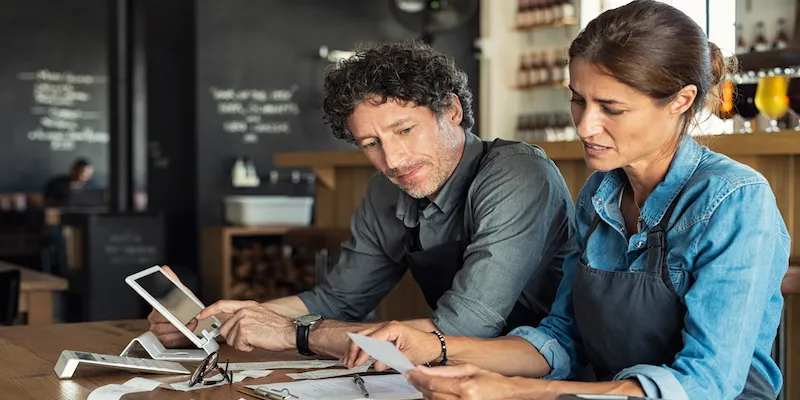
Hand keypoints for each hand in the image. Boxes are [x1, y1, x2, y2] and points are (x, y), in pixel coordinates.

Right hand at [147, 266, 194, 347]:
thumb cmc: (183, 306)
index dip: (163, 311)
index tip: (168, 313)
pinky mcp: (163, 341)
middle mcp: (154, 319)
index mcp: (156, 307)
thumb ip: (172, 281)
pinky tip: (186, 335)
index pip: (155, 308)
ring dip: (179, 331)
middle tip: (189, 319)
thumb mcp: (181, 292)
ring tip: (190, 326)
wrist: (189, 320)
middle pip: (161, 323)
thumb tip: (164, 269)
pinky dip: (179, 339)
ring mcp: (157, 331)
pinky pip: (169, 342)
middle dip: (176, 322)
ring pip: (164, 333)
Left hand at [196, 300, 294, 351]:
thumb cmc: (278, 327)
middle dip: (233, 337)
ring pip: (230, 339)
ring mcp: (243, 321)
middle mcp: (243, 311)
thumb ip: (244, 316)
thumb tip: (231, 325)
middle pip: (224, 329)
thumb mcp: (260, 314)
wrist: (290, 332)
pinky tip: (256, 342)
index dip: (208, 310)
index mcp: (247, 305)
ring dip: (242, 343)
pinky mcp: (244, 332)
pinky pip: (238, 346)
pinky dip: (247, 348)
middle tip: (247, 338)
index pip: (222, 305)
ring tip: (256, 338)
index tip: (200, 315)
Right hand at [341, 321, 440, 370]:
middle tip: (350, 363)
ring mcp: (385, 330)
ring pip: (362, 337)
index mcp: (392, 328)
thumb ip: (391, 360)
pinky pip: (367, 340)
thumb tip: (376, 364)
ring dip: (354, 349)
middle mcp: (387, 326)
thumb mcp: (408, 356)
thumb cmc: (424, 347)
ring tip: (348, 361)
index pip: (371, 339)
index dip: (363, 352)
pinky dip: (359, 348)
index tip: (358, 363)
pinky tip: (353, 356)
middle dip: (353, 350)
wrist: (434, 345)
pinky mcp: (384, 336)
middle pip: (362, 335)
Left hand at [407, 364, 530, 399]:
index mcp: (465, 388)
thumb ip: (443, 371)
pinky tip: (431, 394)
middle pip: (431, 395)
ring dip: (425, 394)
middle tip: (411, 377)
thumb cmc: (490, 381)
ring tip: (421, 384)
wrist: (506, 394)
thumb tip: (423, 369)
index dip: (418, 379)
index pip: (433, 384)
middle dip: (419, 386)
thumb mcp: (468, 369)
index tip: (410, 373)